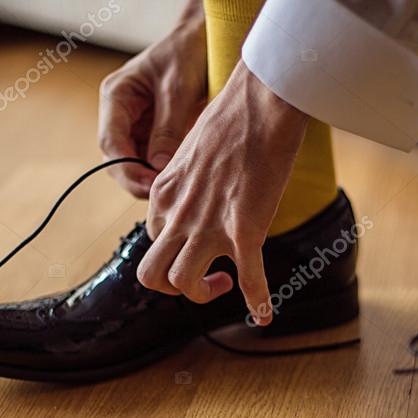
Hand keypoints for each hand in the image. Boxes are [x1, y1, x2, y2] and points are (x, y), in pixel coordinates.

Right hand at [98, 0, 206, 197]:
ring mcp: (136, 126)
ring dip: (151, 179)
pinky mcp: (154, 134)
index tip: (148, 185)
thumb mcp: (178, 88)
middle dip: (137, 180)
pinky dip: (163, 173)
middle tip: (164, 196)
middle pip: (118, 159)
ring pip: (135, 164)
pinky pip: (153, 161)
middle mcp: (120, 114)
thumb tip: (158, 167)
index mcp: (116, 97)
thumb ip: (167, 128)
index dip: (126, 169)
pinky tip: (181, 180)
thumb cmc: (187, 52)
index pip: (110, 142)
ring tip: (176, 190)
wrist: (202, 39)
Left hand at [137, 62, 309, 324]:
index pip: (154, 237)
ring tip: (226, 284)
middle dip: (173, 288)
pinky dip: (257, 302)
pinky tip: (265, 315)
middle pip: (152, 274)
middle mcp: (177, 214)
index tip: (199, 245)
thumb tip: (204, 185)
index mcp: (164, 193)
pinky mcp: (243, 230)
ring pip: (182, 283)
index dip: (174, 249)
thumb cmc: (234, 116)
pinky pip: (248, 279)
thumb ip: (190, 177)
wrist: (260, 102)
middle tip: (202, 279)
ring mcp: (207, 225)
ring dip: (203, 294)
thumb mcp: (194, 149)